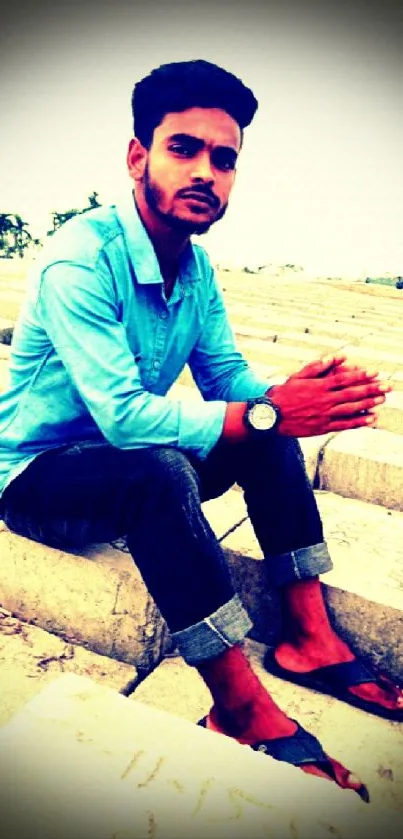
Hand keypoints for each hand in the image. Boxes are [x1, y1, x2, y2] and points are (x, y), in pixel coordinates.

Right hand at [268, 354, 391, 436]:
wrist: (269, 417)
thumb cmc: (283, 394)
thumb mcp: (298, 376)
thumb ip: (318, 366)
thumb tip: (336, 357)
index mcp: (319, 386)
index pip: (345, 379)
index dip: (362, 376)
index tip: (375, 373)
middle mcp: (324, 400)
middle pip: (353, 394)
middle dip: (372, 389)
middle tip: (387, 386)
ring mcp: (324, 415)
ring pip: (351, 409)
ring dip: (369, 404)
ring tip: (382, 400)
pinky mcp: (322, 427)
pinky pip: (344, 424)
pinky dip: (359, 422)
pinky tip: (371, 419)